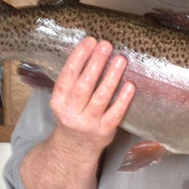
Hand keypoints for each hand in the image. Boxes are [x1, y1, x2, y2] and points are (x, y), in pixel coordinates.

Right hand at [49, 37, 134, 153]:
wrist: (75, 148)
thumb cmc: (74, 114)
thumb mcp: (66, 99)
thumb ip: (75, 79)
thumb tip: (93, 48)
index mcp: (58, 101)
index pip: (68, 75)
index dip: (79, 57)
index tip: (90, 41)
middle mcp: (71, 113)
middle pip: (84, 84)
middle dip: (96, 62)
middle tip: (106, 45)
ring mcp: (88, 123)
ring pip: (100, 98)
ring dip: (111, 77)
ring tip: (120, 59)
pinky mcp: (104, 131)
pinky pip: (115, 113)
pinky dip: (123, 99)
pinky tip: (130, 85)